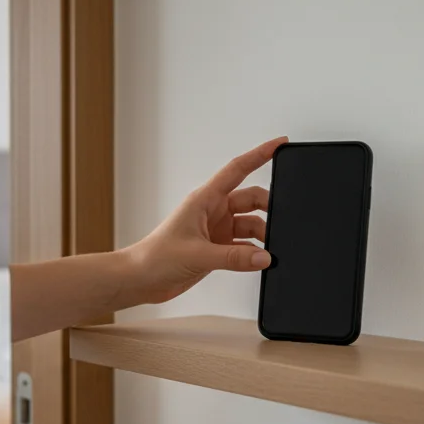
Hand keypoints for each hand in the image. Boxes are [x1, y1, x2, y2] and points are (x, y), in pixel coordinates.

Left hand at [121, 137, 285, 304]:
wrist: (139, 279)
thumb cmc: (155, 257)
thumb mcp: (198, 255)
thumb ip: (234, 258)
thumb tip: (264, 257)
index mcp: (205, 199)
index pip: (238, 169)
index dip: (259, 154)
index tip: (280, 144)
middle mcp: (212, 211)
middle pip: (251, 199)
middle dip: (269, 207)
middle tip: (283, 221)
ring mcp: (215, 230)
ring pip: (250, 224)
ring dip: (262, 235)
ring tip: (271, 249)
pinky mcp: (216, 249)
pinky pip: (244, 246)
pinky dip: (253, 252)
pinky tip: (260, 261)